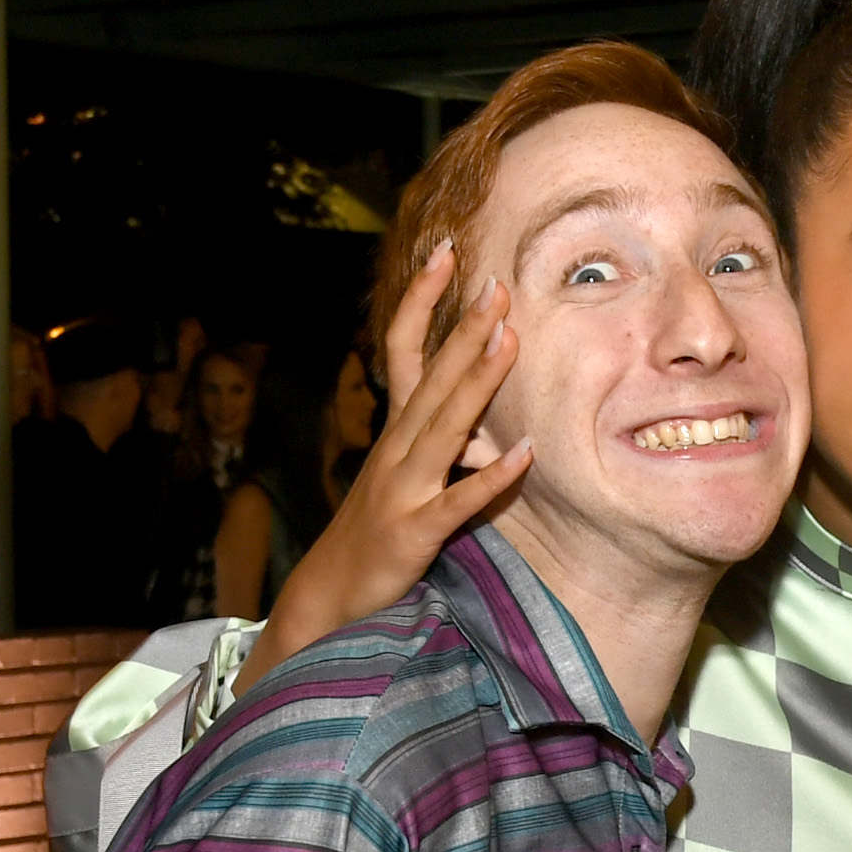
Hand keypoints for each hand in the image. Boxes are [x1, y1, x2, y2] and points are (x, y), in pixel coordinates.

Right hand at [237, 240, 532, 689]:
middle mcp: (395, 451)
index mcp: (394, 434)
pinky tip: (524, 457)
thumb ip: (433, 443)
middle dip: (463, 329)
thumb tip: (475, 411)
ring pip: (444, 426)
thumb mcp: (401, 480)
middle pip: (431, 379)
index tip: (444, 254)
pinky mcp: (415, 533)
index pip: (403, 352)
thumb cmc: (373, 537)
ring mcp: (402, 491)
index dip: (420, 302)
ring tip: (509, 339)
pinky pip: (458, 502)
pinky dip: (490, 479)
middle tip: (495, 282)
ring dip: (477, 382)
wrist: (327, 598)